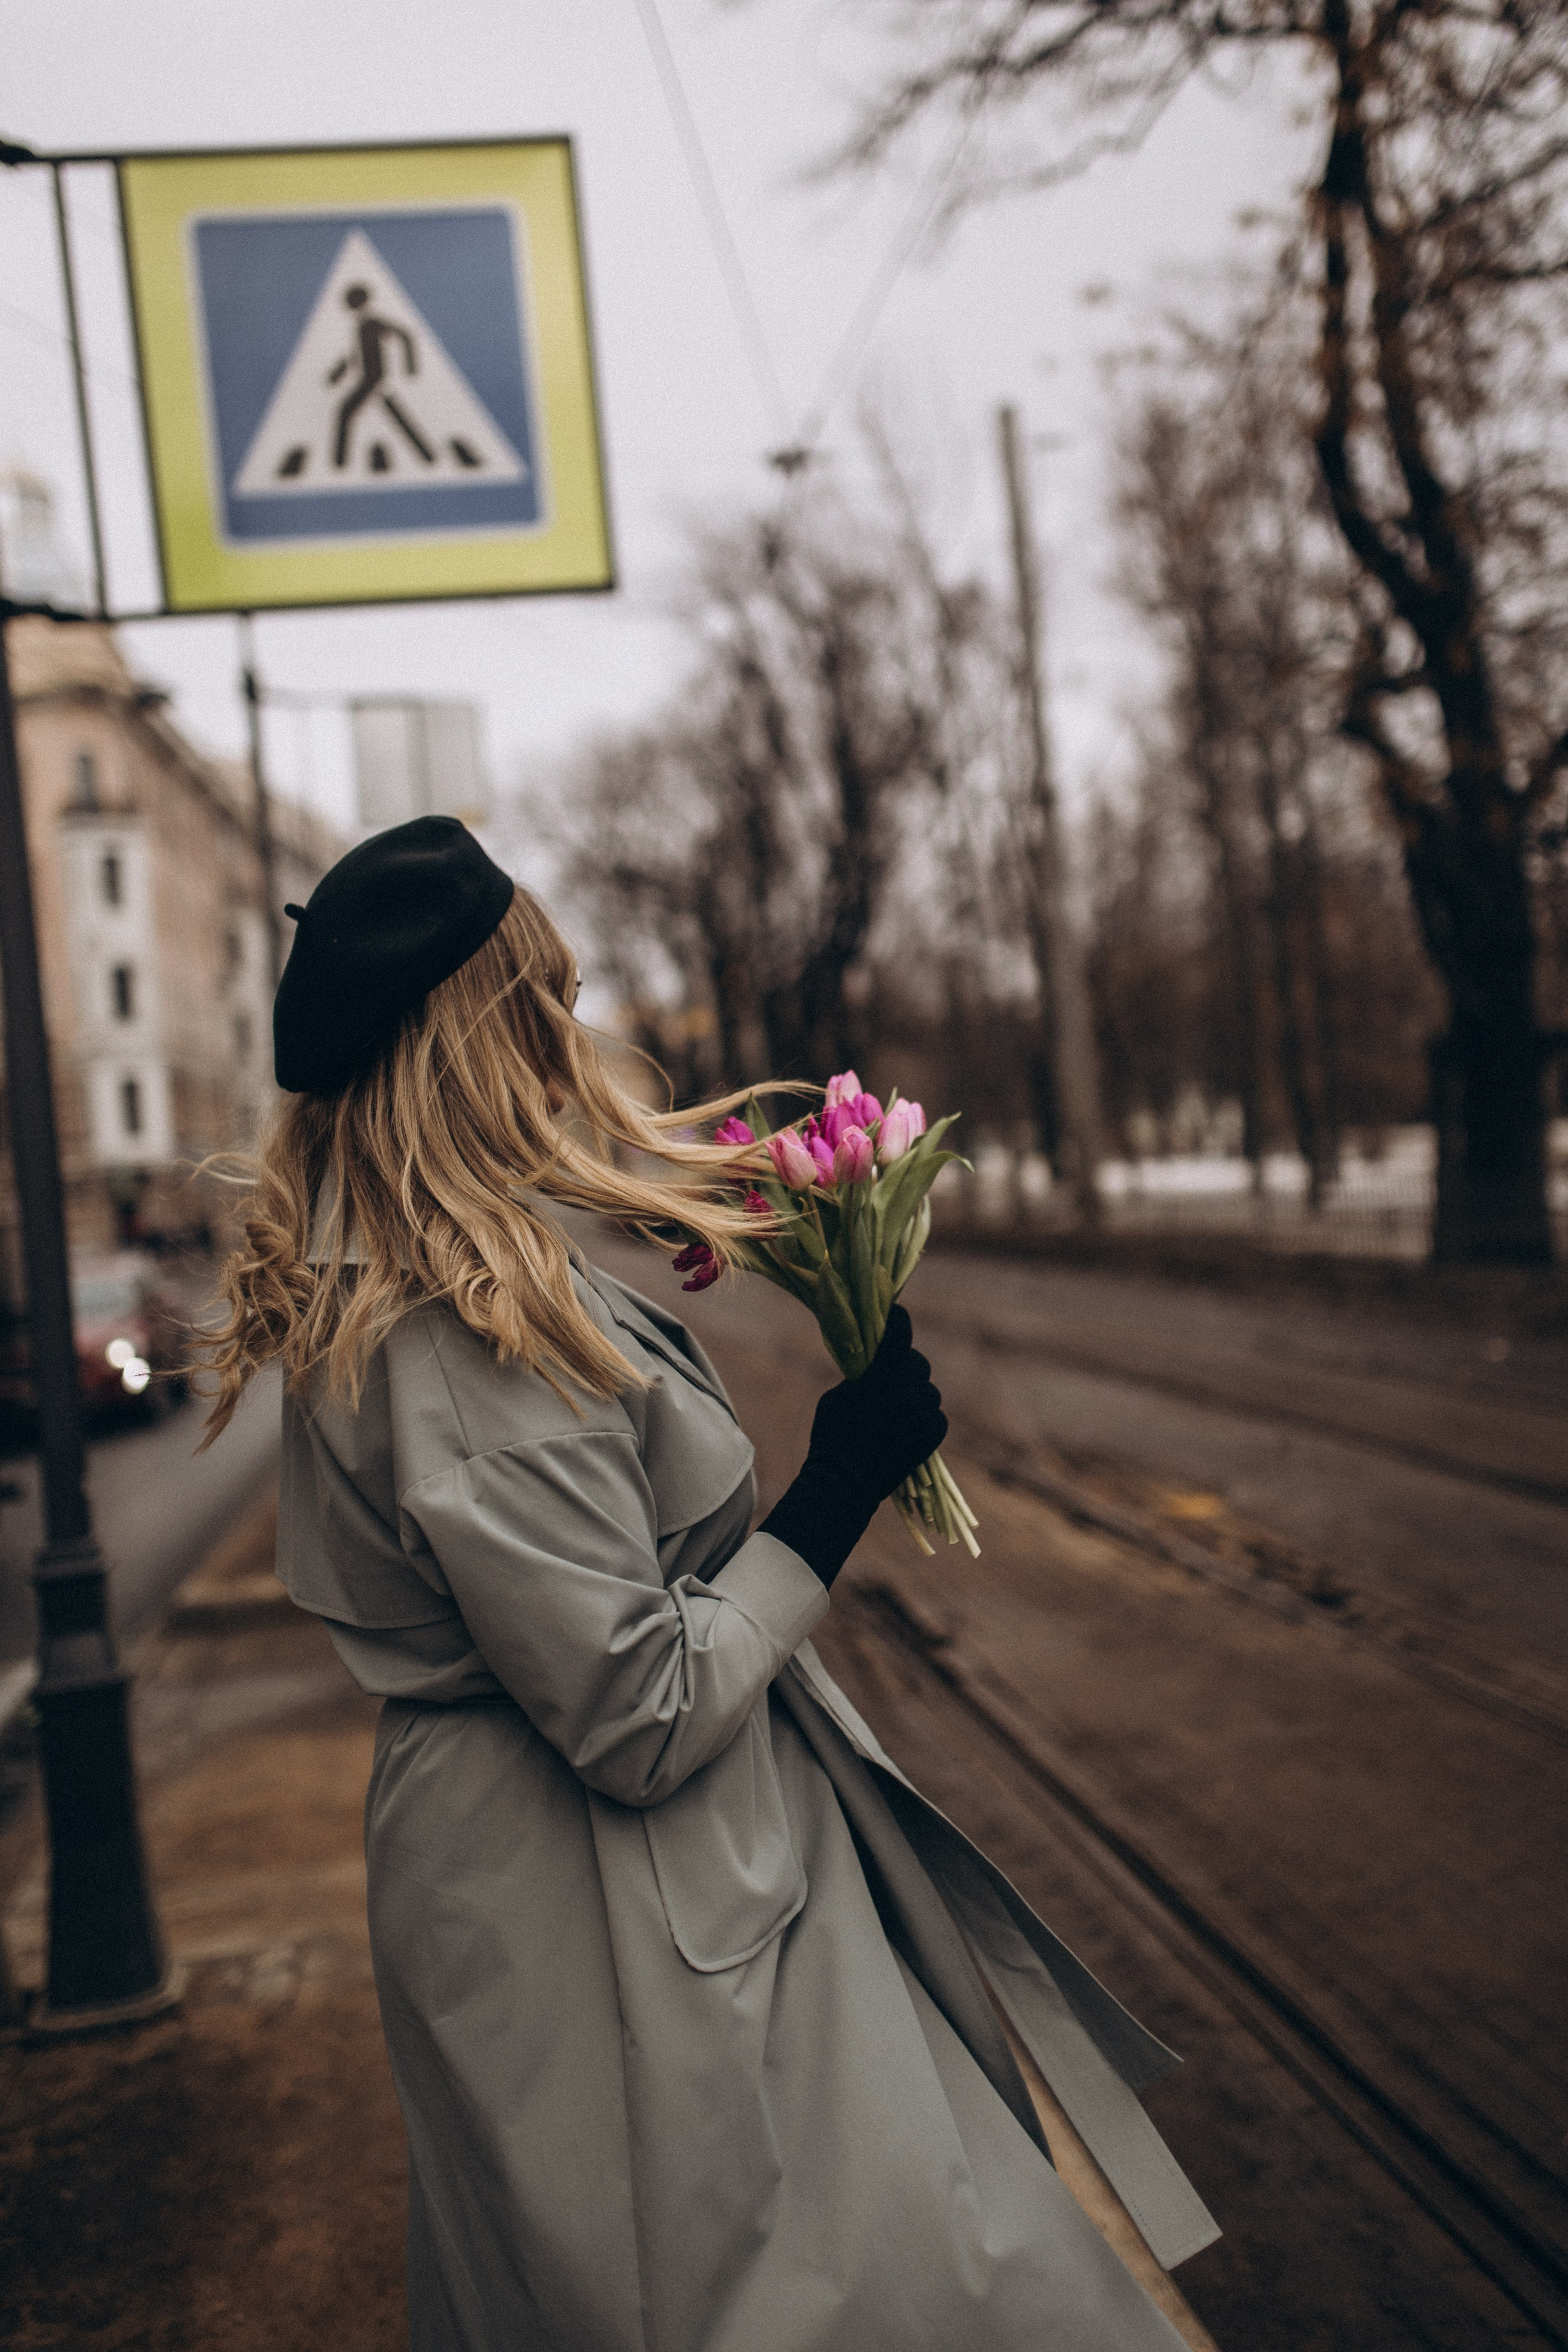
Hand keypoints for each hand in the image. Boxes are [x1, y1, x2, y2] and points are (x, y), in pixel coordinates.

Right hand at [759, 1308, 947, 1587]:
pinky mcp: (933, 1433)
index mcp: (882, 1372)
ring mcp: (923, 1411)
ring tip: (895, 1412)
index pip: (900, 1329)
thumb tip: (875, 1361)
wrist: (845, 1483)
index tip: (895, 1314)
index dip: (897, 1319)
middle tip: (889, 1378)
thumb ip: (862, 1375)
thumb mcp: (838, 1395)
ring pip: (928, 1390)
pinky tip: (906, 1427)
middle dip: (904, 1367)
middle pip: (917, 1362)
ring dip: (915, 1395)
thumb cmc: (832, 1435)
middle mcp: (908, 1387)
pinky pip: (935, 1414)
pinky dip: (923, 1417)